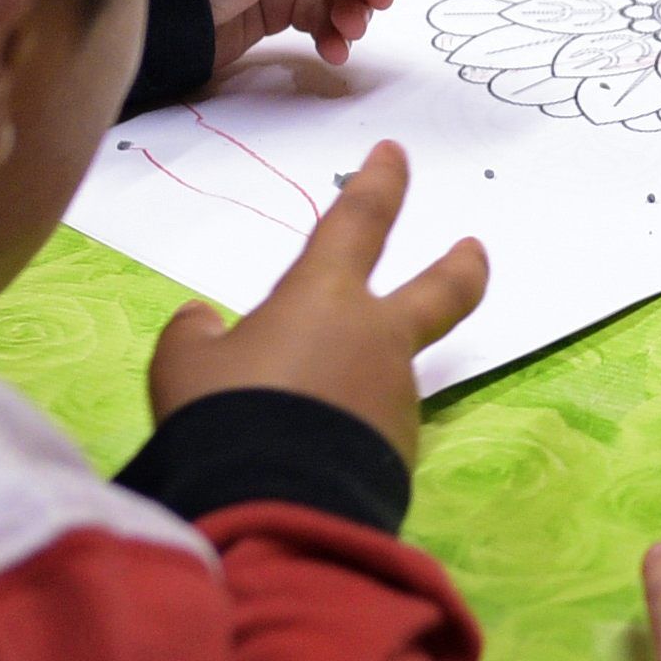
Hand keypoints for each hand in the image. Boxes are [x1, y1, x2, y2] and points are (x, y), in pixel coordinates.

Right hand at [146, 141, 486, 462]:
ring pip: (387, 376)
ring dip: (358, 385)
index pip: (360, 220)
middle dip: (462, 265)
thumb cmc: (224, 415)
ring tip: (290, 425)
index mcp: (325, 297)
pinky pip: (371, 432)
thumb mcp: (184, 367)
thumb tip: (202, 321)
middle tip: (475, 248)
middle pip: (442, 289)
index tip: (395, 154)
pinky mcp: (400, 456)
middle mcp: (378, 339)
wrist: (269, 506)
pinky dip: (348, 435)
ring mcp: (397, 399)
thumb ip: (195, 337)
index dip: (379, 183)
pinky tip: (310, 461)